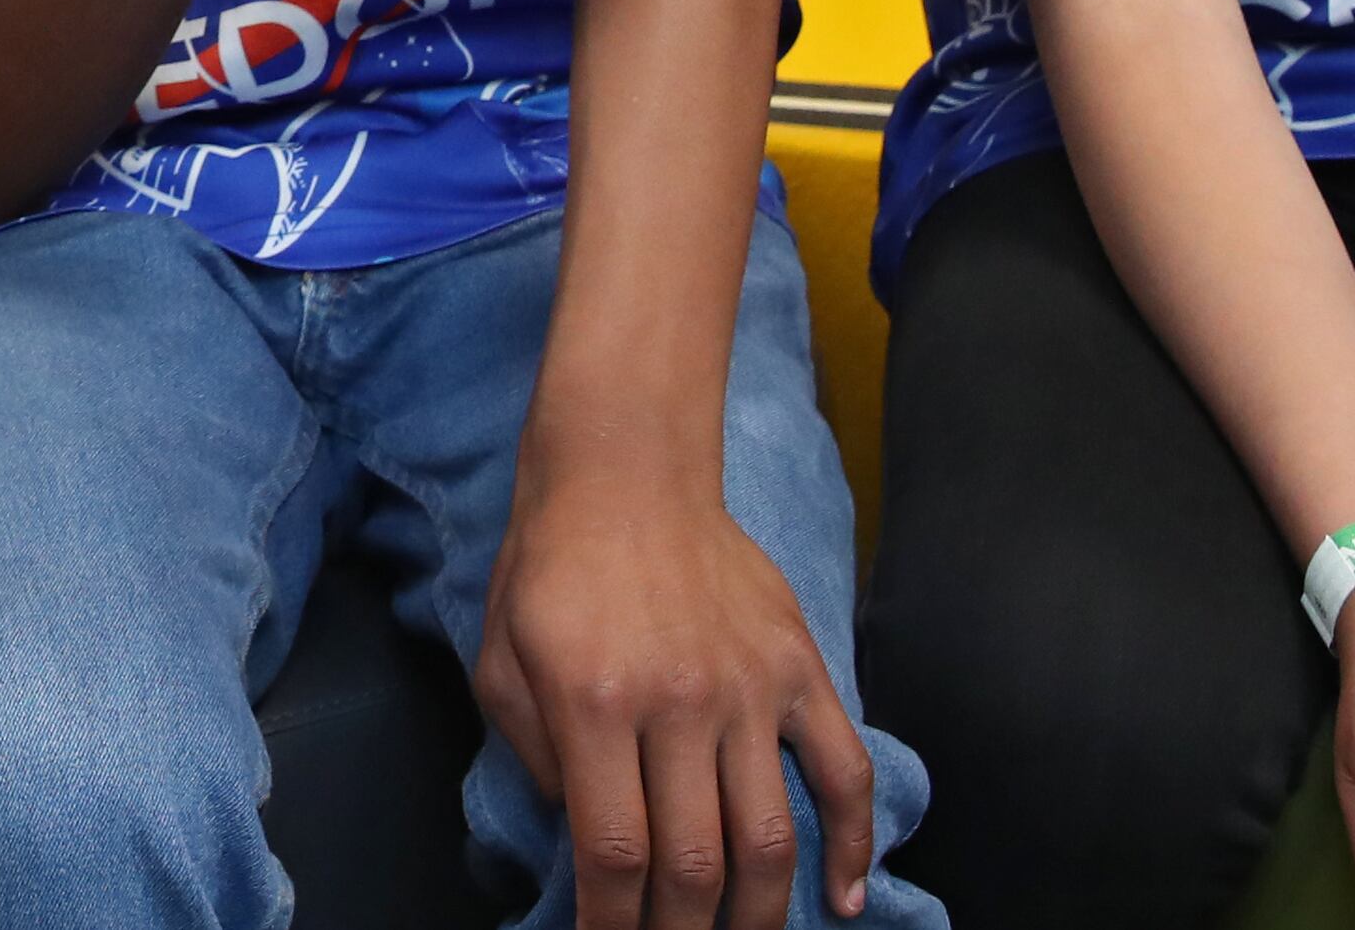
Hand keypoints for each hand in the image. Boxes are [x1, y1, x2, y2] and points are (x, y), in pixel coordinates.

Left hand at [473, 470, 875, 927]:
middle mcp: (679, 703)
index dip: (611, 926)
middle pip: (695, 865)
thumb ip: (534, 760)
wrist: (626, 469)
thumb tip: (585, 844)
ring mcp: (750, 688)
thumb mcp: (501, 661)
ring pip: (769, 838)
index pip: (614, 854)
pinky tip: (842, 898)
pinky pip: (844, 772)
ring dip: (758, 916)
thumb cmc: (550, 567)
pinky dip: (853, 844)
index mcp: (593, 703)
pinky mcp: (800, 669)